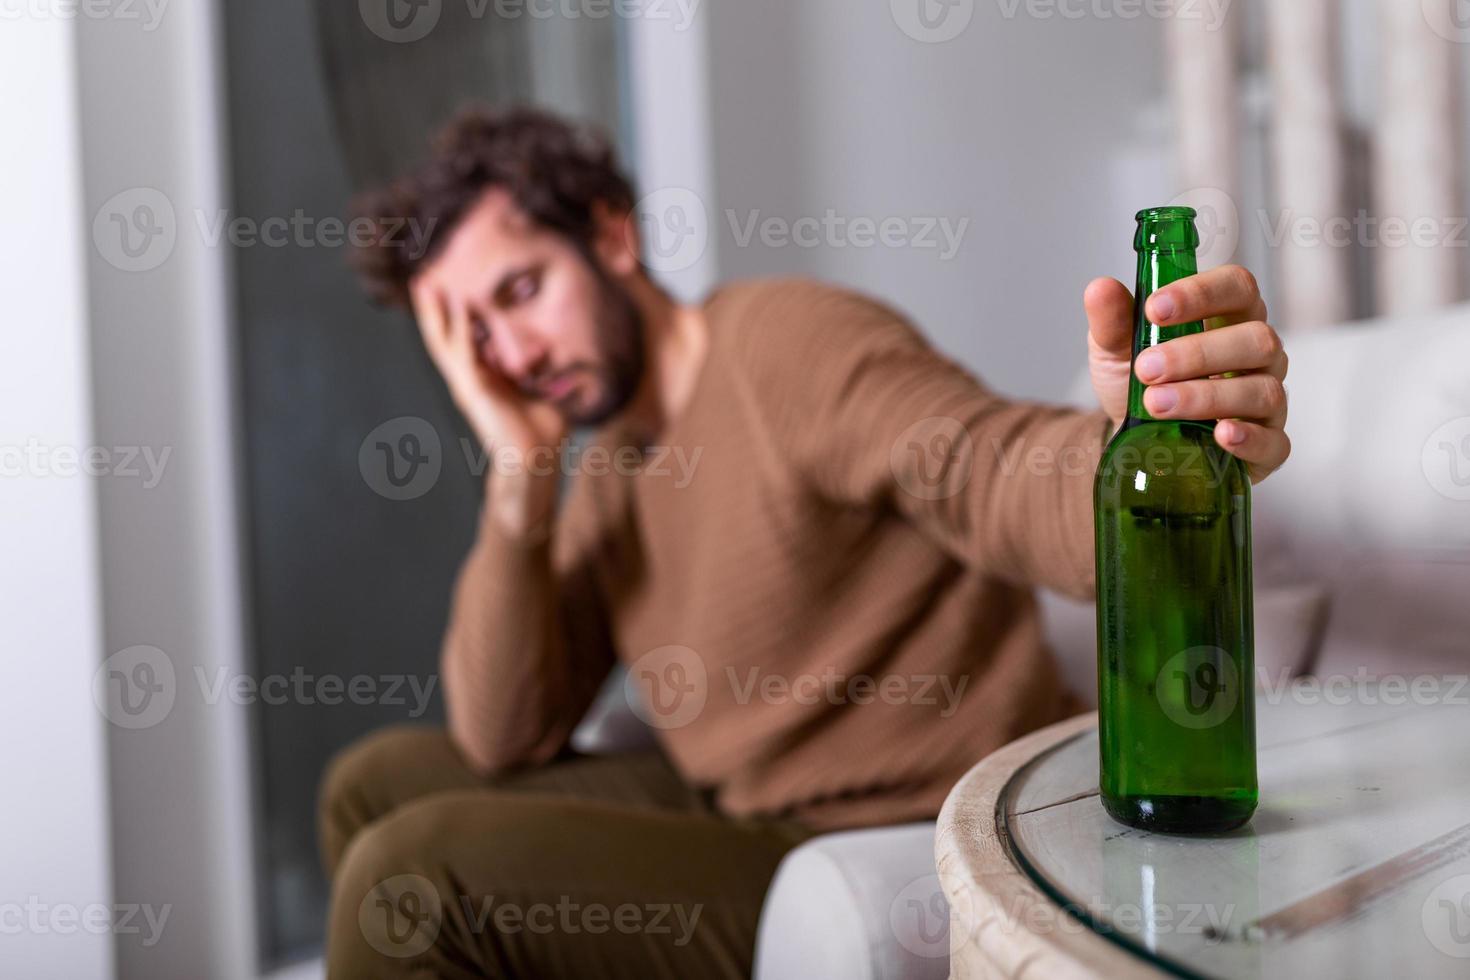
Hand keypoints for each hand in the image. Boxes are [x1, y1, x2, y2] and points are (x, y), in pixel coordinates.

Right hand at [411, 281, 566, 533]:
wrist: (536, 459)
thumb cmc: (543, 432)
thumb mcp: (545, 392)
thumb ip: (547, 374)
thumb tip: (565, 360)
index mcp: (483, 379)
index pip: (462, 340)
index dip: (453, 316)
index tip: (449, 289)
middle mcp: (469, 379)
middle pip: (443, 337)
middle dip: (432, 309)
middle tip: (422, 280)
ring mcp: (467, 385)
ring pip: (443, 342)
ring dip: (433, 313)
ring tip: (425, 286)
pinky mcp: (473, 390)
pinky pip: (464, 354)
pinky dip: (463, 329)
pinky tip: (461, 306)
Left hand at [1085, 265, 1289, 484]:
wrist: (1134, 436)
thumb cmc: (1140, 380)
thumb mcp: (1115, 348)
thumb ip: (1112, 320)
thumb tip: (1100, 289)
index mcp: (1229, 317)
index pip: (1237, 287)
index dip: (1201, 294)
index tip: (1154, 309)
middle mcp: (1258, 355)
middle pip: (1256, 339)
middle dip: (1198, 353)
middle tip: (1146, 368)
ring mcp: (1267, 400)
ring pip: (1261, 390)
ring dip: (1206, 396)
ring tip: (1156, 404)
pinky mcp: (1267, 446)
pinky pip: (1275, 443)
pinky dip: (1250, 439)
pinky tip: (1221, 434)